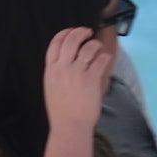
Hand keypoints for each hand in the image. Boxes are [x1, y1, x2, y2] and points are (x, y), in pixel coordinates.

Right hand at [42, 26, 111, 141]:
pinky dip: (104, 56)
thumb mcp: (51, 87)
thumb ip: (57, 71)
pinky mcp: (91, 79)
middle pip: (71, 39)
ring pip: (88, 47)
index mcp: (50, 70)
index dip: (64, 33)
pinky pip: (100, 60)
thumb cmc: (61, 110)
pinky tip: (105, 58)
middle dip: (80, 32)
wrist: (69, 126)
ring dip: (95, 44)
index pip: (55, 43)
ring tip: (98, 47)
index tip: (71, 31)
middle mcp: (62, 68)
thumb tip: (67, 59)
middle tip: (87, 32)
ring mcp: (77, 73)